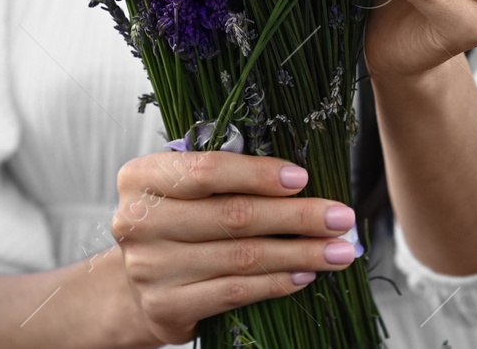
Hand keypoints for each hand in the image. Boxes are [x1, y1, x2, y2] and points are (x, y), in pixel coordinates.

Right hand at [110, 151, 359, 345]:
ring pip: (241, 257)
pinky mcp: (167, 306)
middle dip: (296, 216)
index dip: (258, 174)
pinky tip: (304, 275)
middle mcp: (139, 221)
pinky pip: (235, 291)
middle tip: (340, 217)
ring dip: (299, 253)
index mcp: (142, 178)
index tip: (302, 178)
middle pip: (233, 215)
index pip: (207, 170)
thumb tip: (298, 179)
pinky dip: (276, 282)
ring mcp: (150, 267)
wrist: (136, 284)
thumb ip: (224, 177)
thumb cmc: (174, 222)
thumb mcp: (183, 188)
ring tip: (338, 251)